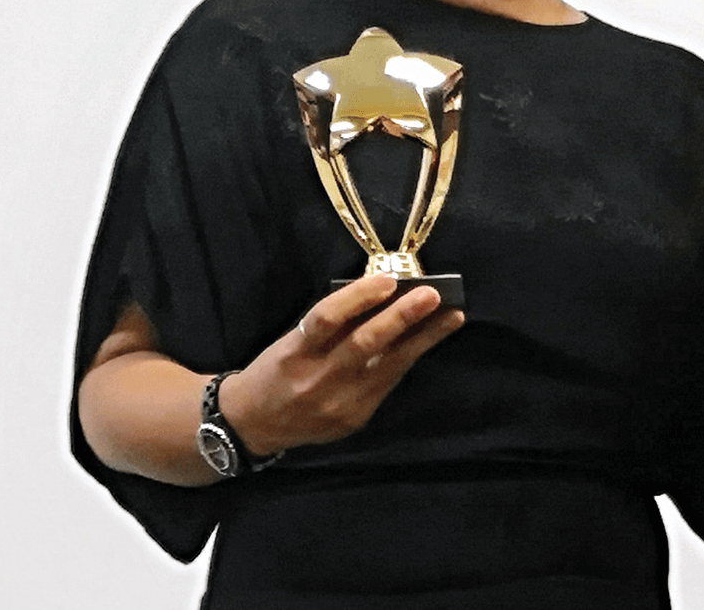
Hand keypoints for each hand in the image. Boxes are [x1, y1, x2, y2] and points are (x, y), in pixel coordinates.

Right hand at [219, 276, 464, 455]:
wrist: (252, 424)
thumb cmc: (277, 370)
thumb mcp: (292, 341)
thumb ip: (331, 323)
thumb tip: (382, 293)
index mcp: (294, 352)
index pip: (326, 319)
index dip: (358, 298)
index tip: (388, 280)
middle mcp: (315, 380)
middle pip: (364, 344)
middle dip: (402, 318)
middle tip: (432, 295)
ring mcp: (338, 404)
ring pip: (388, 367)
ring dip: (423, 339)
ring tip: (451, 317)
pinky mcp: (354, 420)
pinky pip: (387, 383)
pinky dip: (409, 358)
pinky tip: (428, 341)